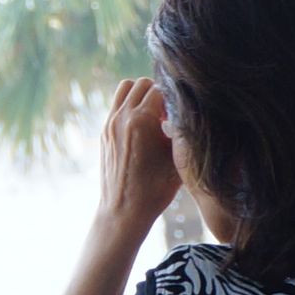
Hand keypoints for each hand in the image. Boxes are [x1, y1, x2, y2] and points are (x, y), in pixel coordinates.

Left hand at [97, 77, 180, 234]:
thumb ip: (181, 130)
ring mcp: (110, 123)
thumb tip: (189, 114)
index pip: (161, 89)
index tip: (179, 116)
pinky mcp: (105, 132)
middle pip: (142, 84)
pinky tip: (141, 127)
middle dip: (158, 93)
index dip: (174, 100)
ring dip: (141, 95)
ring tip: (153, 115)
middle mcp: (123, 117)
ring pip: (126, 89)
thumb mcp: (177, 158)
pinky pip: (117, 105)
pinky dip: (130, 107)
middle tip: (167, 115)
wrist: (125, 211)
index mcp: (142, 120)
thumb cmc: (156, 188)